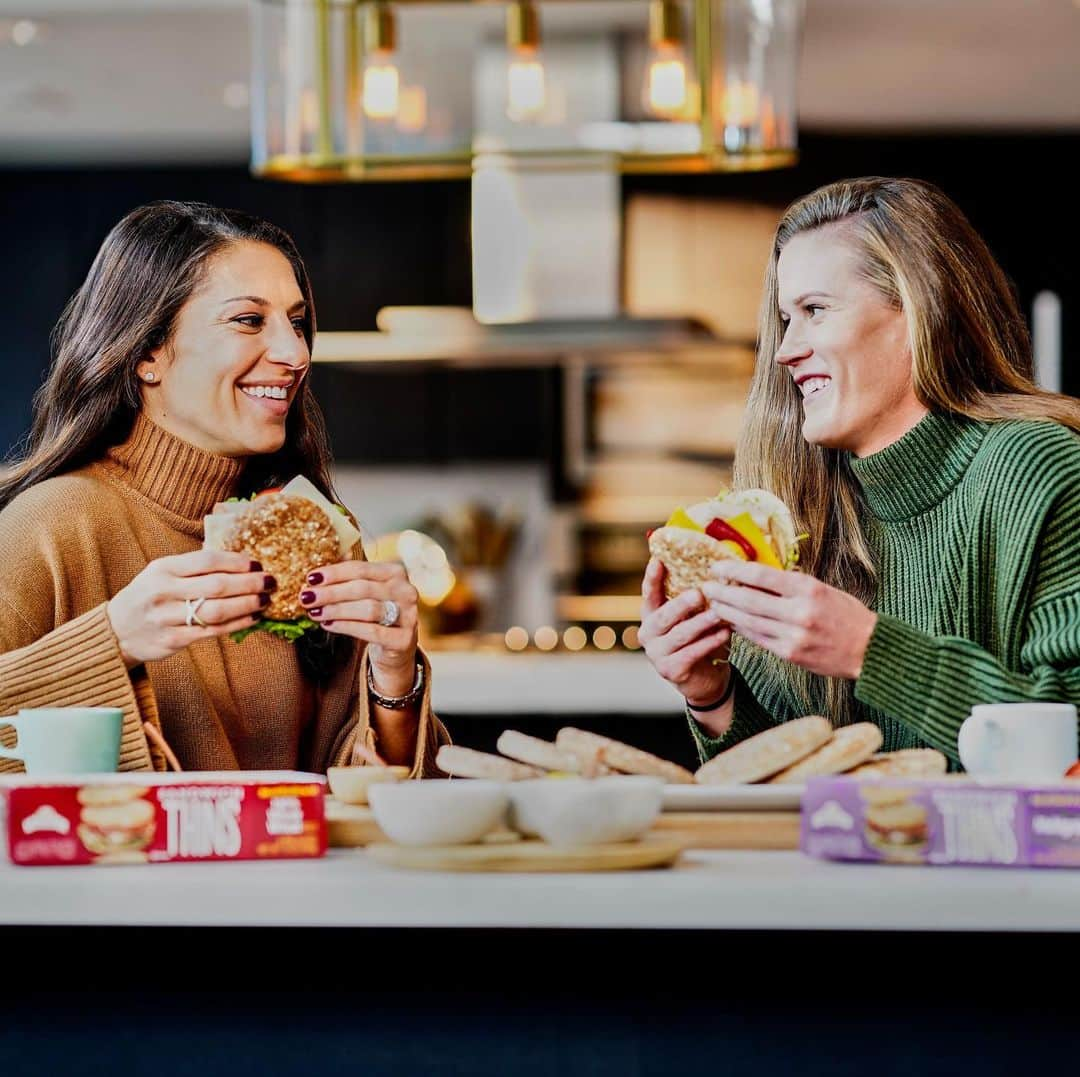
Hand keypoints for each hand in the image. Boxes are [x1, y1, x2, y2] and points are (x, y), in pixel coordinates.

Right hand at [107, 550, 273, 668]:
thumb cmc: (149, 595)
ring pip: (216, 611)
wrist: (115, 630)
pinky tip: (252, 618)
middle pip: (216, 586)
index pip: (206, 561)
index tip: (257, 562)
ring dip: (247, 605)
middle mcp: (163, 592)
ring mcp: (167, 618)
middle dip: (249, 583)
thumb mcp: (161, 572)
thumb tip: (237, 556)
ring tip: (265, 600)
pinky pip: (212, 632)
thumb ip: (193, 565)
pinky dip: (237, 625)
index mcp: (163, 569)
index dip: (236, 561)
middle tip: (271, 581)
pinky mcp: (172, 641)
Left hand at [299, 560, 418, 696]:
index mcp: (395, 572)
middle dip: (330, 593)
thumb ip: (348, 576)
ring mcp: (408, 615)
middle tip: (306, 598)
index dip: (334, 573)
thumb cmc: (375, 613)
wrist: (396, 646)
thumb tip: (319, 567)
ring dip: (337, 611)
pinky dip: (347, 627)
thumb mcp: (365, 591)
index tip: (310, 578)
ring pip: (368, 609)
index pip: (361, 568)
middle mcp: (406, 590)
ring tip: (315, 613)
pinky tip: (329, 625)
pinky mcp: (404, 639)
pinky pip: (372, 631)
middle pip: (362, 588)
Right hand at [638, 558, 731, 706]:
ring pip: (679, 635)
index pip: (649, 594)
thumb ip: (695, 599)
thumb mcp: (694, 617)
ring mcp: (656, 653)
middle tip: (699, 594)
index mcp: (651, 615)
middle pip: (662, 616)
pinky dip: (709, 642)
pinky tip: (724, 634)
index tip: (658, 561)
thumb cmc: (699, 639)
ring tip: (718, 614)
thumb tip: (714, 571)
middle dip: (681, 604)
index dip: (652, 578)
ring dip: (700, 623)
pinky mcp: (670, 670)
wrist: (705, 678)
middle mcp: (648, 634)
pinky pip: (691, 653)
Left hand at [700, 561, 876, 679]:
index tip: (718, 567)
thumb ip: (790, 584)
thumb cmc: (846, 614)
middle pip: (749, 599)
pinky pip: (758, 639)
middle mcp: (799, 611)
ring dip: (727, 612)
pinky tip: (731, 623)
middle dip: (723, 592)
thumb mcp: (822, 589)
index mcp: (807, 588)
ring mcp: (793, 635)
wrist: (869, 649)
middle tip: (706, 587)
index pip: (761, 575)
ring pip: (748, 621)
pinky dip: (742, 629)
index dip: (735, 570)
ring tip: (713, 604)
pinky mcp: (790, 654)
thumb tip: (754, 576)